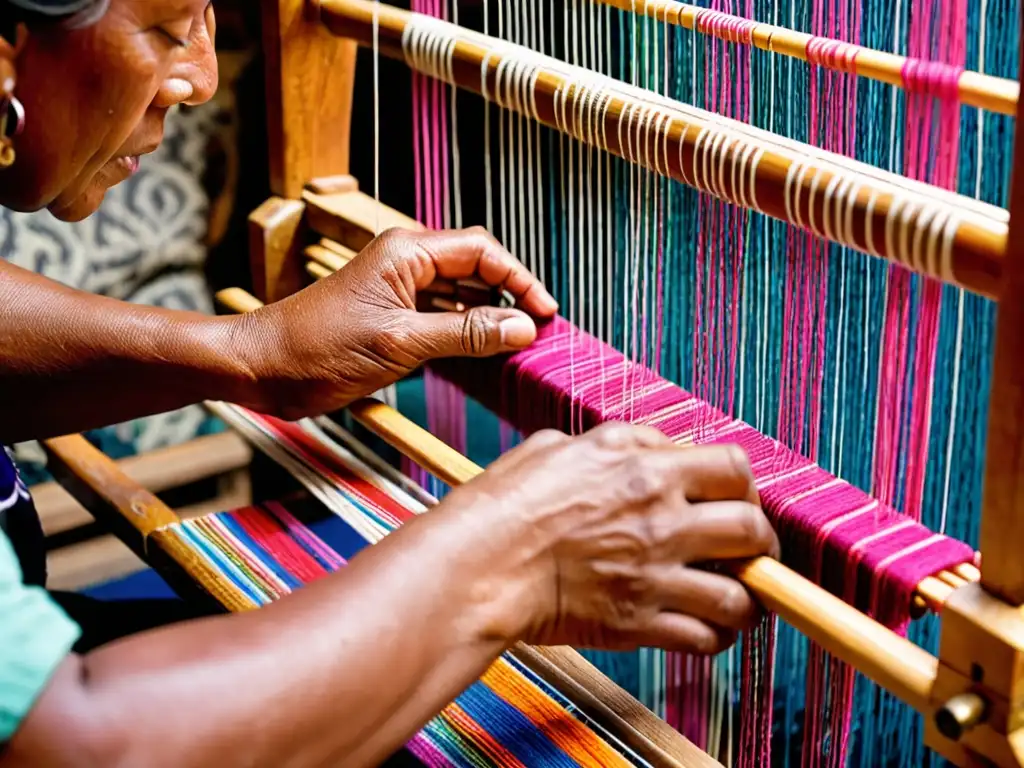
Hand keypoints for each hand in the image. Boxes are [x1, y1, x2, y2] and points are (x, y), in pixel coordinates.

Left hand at [243, 226, 557, 419]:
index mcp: (407, 252)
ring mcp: (399, 292)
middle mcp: (406, 264)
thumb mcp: (400, 343)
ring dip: (488, 318)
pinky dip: (465, 334)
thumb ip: (464, 333)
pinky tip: (484, 353)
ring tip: (519, 345)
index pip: (482, 251)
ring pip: (460, 296)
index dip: (519, 279)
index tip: (545, 312)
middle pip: (476, 270)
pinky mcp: (392, 319)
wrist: (263, 368)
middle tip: (539, 332)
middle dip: (509, 297)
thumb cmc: (317, 349)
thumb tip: (521, 328)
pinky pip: (441, 318)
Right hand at [439, 423, 778, 654]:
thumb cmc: (505, 504)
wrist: (478, 565)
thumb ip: (619, 444)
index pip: (733, 467)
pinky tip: (707, 628)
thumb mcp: (559, 445)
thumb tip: (653, 448)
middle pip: (751, 531)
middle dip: (761, 543)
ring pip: (739, 596)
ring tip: (739, 600)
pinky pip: (703, 638)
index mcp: (643, 470)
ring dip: (747, 600)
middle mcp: (660, 521)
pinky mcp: (637, 622)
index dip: (746, 485)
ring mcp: (652, 575)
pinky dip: (715, 637)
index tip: (739, 498)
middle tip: (751, 551)